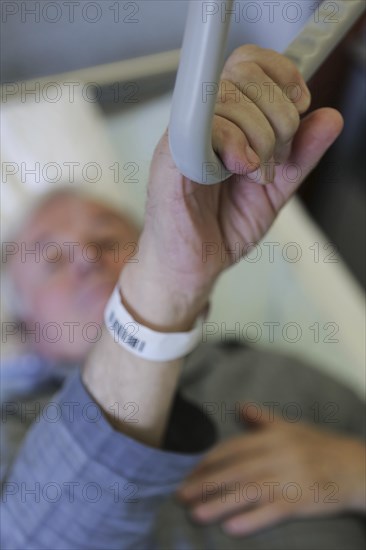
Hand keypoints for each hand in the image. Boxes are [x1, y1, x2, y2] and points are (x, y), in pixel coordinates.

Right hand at [130, 45, 342, 323]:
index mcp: (224, 121)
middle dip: (278, 117)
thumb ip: (301, 155)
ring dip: (259, 139)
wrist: (189, 265)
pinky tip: (239, 169)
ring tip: (253, 175)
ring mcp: (185, 136)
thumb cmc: (220, 226)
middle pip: (245, 75)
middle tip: (273, 160)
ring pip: (231, 99)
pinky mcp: (171, 156)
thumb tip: (330, 118)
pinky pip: (204, 126)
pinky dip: (235, 145)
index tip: (299, 105)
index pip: (250, 63)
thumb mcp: (275, 189)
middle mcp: (202, 122)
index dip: (281, 75)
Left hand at [177, 410, 364, 535]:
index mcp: (273, 436)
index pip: (233, 448)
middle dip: (206, 483)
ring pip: (248, 491)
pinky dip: (252, 519)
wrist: (356, 466)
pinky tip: (232, 528)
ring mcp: (290, 477)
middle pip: (235, 470)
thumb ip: (262, 419)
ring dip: (220, 503)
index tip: (189, 473)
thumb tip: (239, 407)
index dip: (209, 461)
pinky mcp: (303, 500)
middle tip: (182, 495)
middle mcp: (278, 454)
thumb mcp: (291, 427)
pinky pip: (273, 511)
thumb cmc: (320, 446)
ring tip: (196, 514)